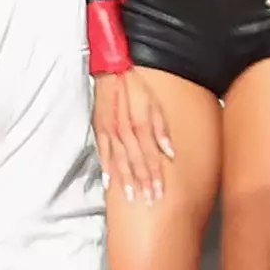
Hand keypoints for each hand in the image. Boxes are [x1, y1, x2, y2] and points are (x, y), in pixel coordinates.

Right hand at [93, 67, 172, 204]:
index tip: (160, 192)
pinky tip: (108, 182)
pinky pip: (102, 153)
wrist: (110, 69)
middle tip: (148, 200)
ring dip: (124, 180)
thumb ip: (160, 129)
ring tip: (129, 197)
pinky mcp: (99, 129)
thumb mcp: (154, 103)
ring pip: (117, 161)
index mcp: (138, 126)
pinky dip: (106, 168)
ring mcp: (108, 132)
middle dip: (142, 183)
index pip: (149, 157)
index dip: (155, 176)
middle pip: (134, 163)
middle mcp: (122, 132)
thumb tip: (170, 153)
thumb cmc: (135, 85)